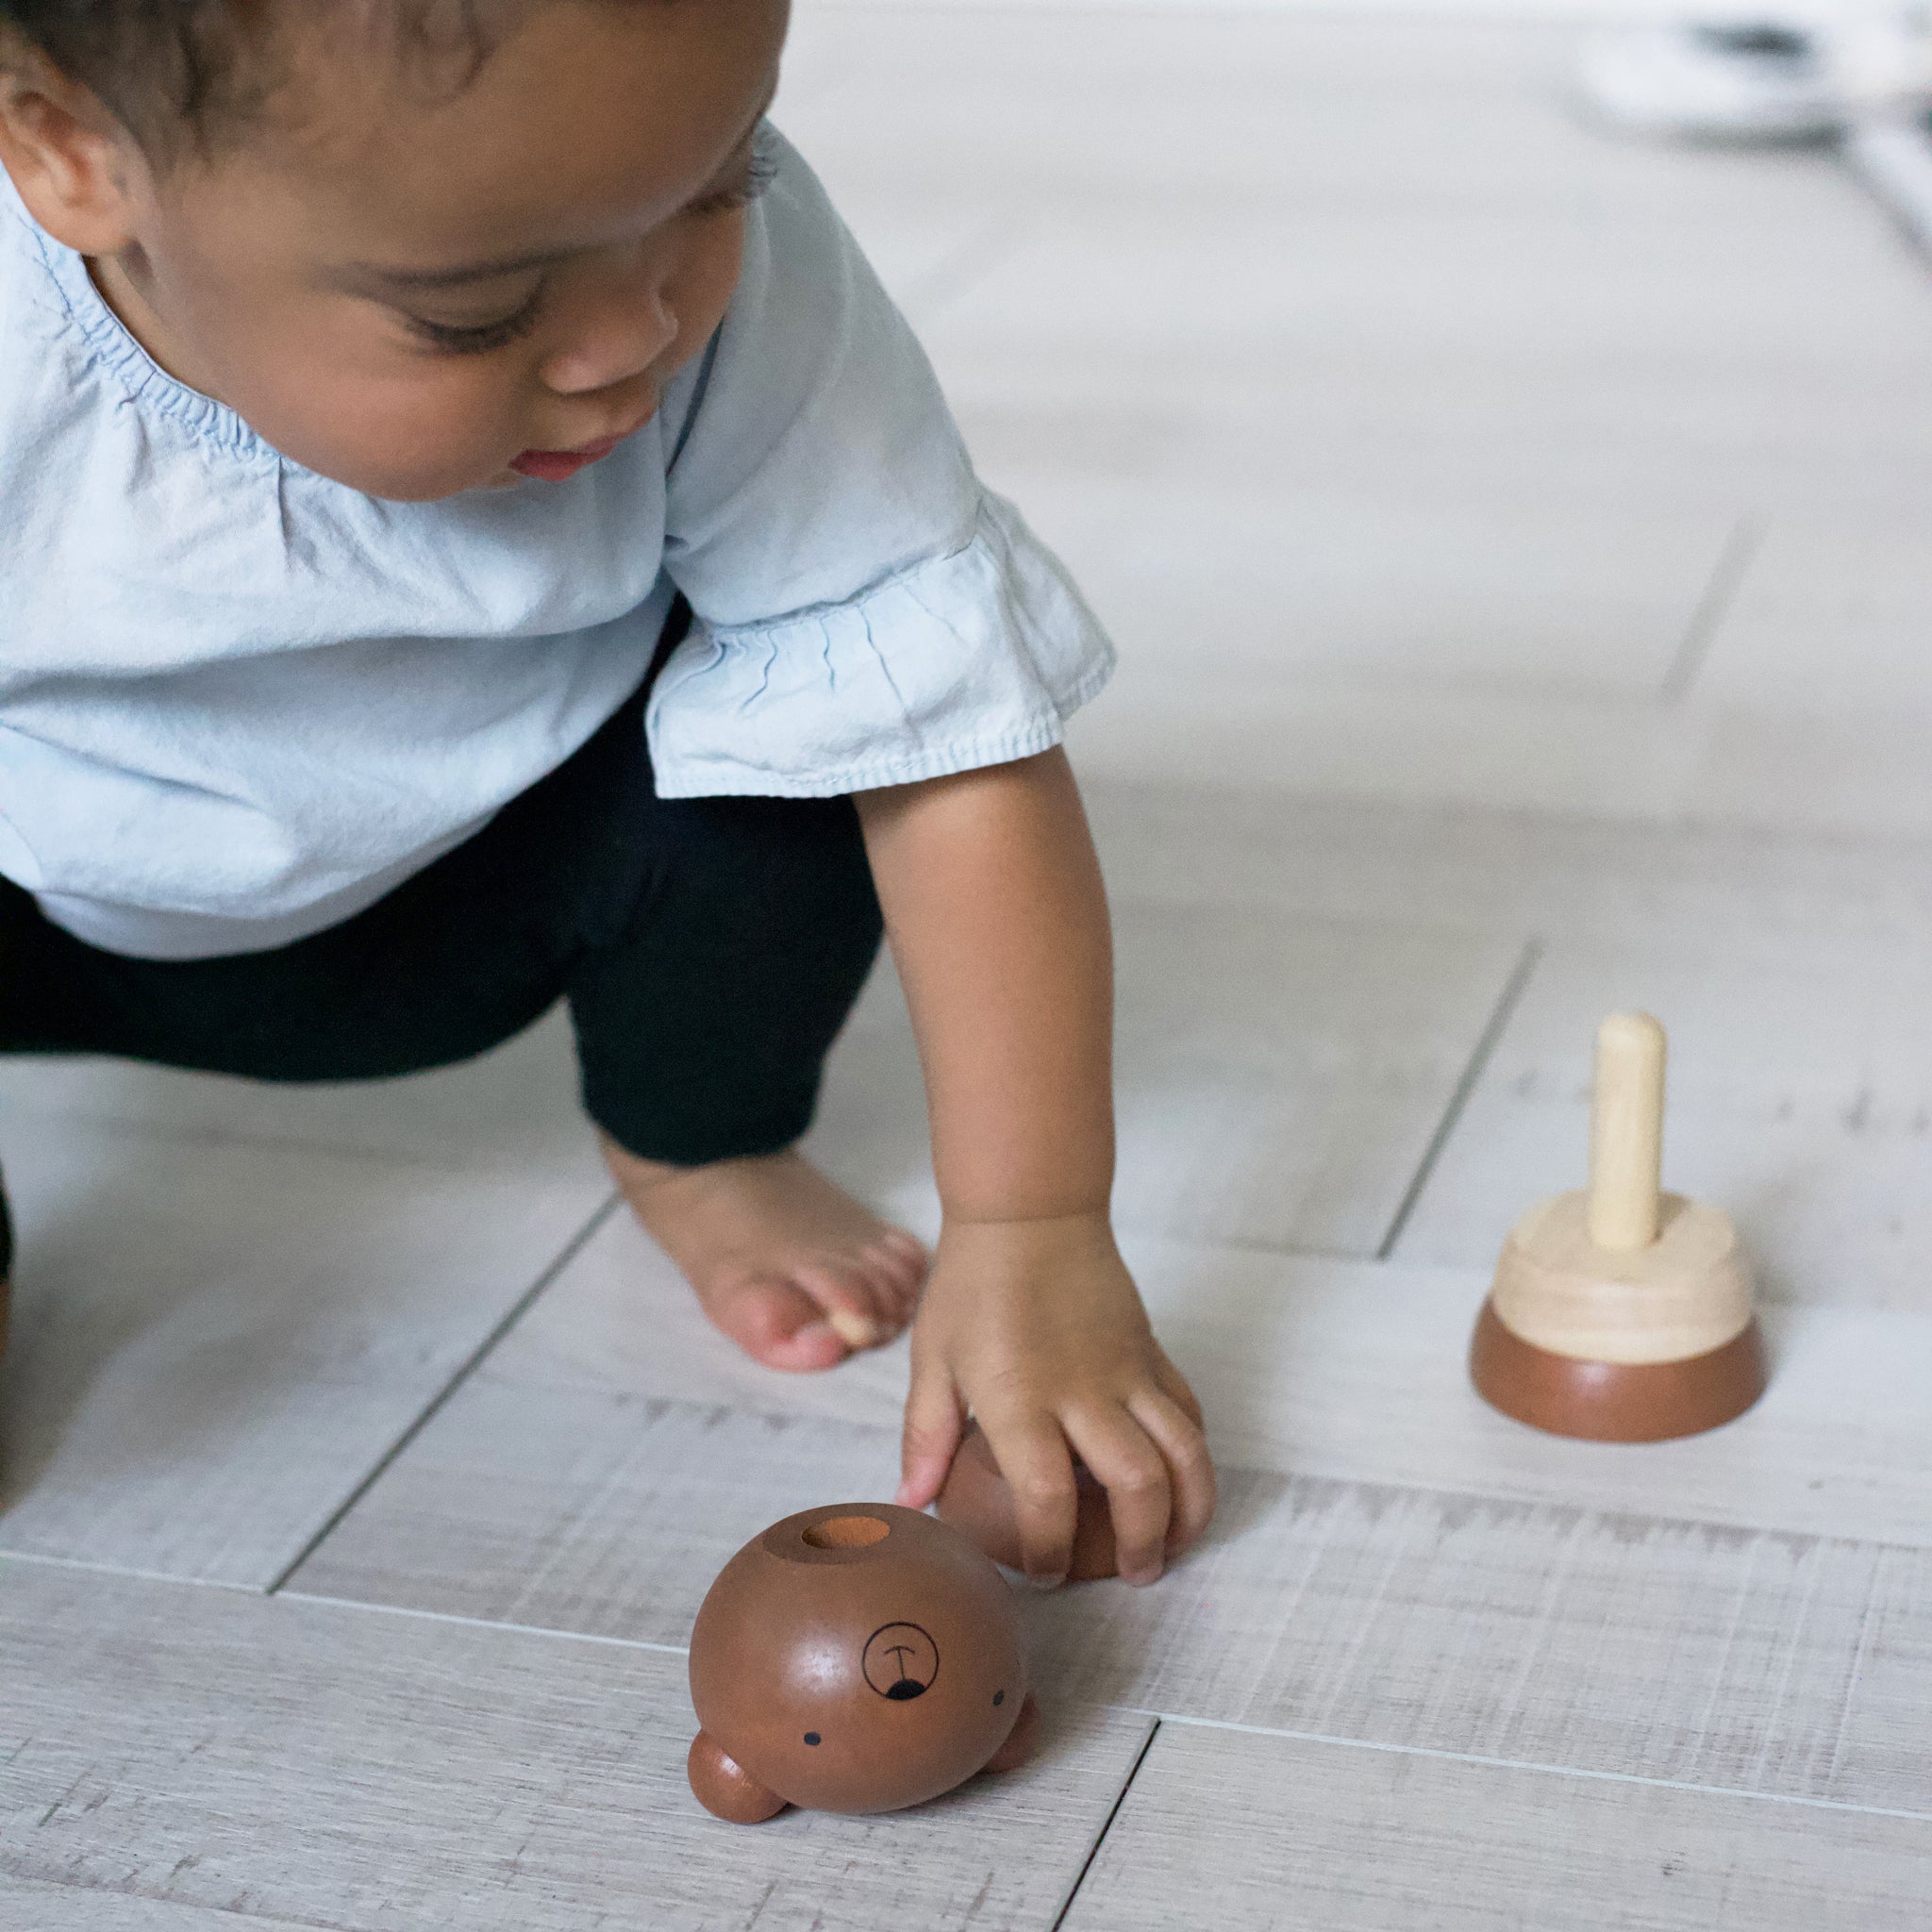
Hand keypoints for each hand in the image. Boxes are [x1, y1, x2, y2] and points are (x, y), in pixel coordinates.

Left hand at [895, 1211, 1215, 1585]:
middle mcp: (1081, 1390)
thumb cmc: (972, 1283)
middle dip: (1142, 1544)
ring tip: (1176, 1546)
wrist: (1030, 1211)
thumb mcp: (933, 1356)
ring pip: (1183, 1451)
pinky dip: (1193, 1455)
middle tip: (1133, 1575)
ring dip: (1190, 1509)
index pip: (1045, 1494)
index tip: (1043, 1573)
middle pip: (1137, 1483)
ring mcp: (1126, 1370)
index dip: (1049, 1548)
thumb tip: (909, 1502)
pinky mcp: (1151, 1351)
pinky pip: (1188, 1411)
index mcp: (1018, 1396)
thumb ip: (925, 1433)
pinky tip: (1181, 1483)